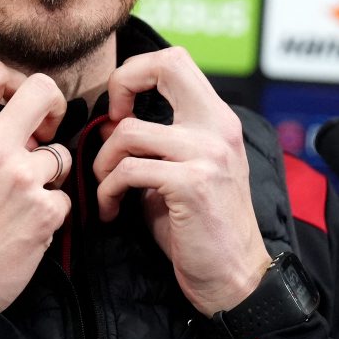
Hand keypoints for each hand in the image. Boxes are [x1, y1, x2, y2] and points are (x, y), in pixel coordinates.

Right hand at [0, 59, 71, 311]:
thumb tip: (21, 125)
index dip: (12, 80)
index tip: (16, 102)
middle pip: (44, 89)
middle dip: (53, 105)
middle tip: (46, 128)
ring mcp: (23, 178)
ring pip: (62, 153)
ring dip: (50, 172)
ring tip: (24, 197)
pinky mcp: (46, 211)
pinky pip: (64, 197)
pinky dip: (50, 212)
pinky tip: (26, 227)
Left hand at [94, 47, 270, 315]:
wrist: (234, 280)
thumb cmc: (201, 228)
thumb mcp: (181, 172)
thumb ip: (152, 143)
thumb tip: (112, 123)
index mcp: (216, 120)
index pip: (174, 59)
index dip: (137, 73)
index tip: (121, 112)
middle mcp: (217, 128)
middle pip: (165, 65)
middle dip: (121, 85)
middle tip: (111, 126)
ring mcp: (207, 154)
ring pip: (129, 131)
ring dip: (104, 162)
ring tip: (106, 188)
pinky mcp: (191, 184)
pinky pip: (128, 171)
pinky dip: (108, 190)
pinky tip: (111, 210)